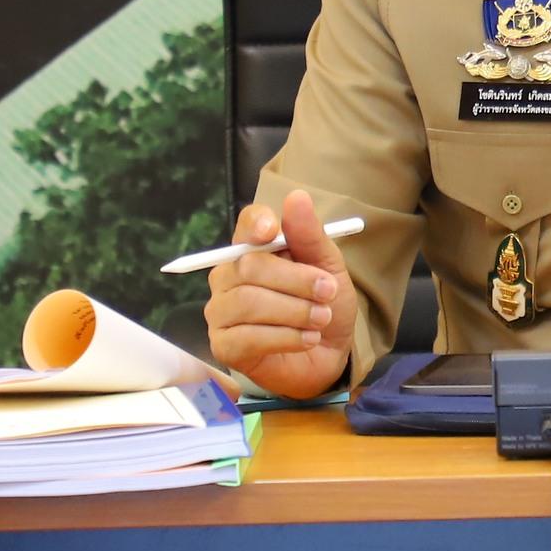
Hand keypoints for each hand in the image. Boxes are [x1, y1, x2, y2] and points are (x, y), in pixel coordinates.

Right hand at [205, 190, 357, 399]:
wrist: (329, 353)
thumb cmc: (323, 304)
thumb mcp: (328, 267)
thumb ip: (311, 236)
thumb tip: (296, 197)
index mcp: (253, 248)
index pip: (246, 224)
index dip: (256, 223)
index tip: (273, 231)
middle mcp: (228, 276)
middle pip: (249, 266)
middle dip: (295, 280)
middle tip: (327, 292)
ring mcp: (221, 312)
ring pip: (247, 302)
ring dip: (294, 311)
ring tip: (321, 319)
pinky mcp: (224, 346)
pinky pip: (248, 337)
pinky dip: (285, 337)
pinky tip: (307, 339)